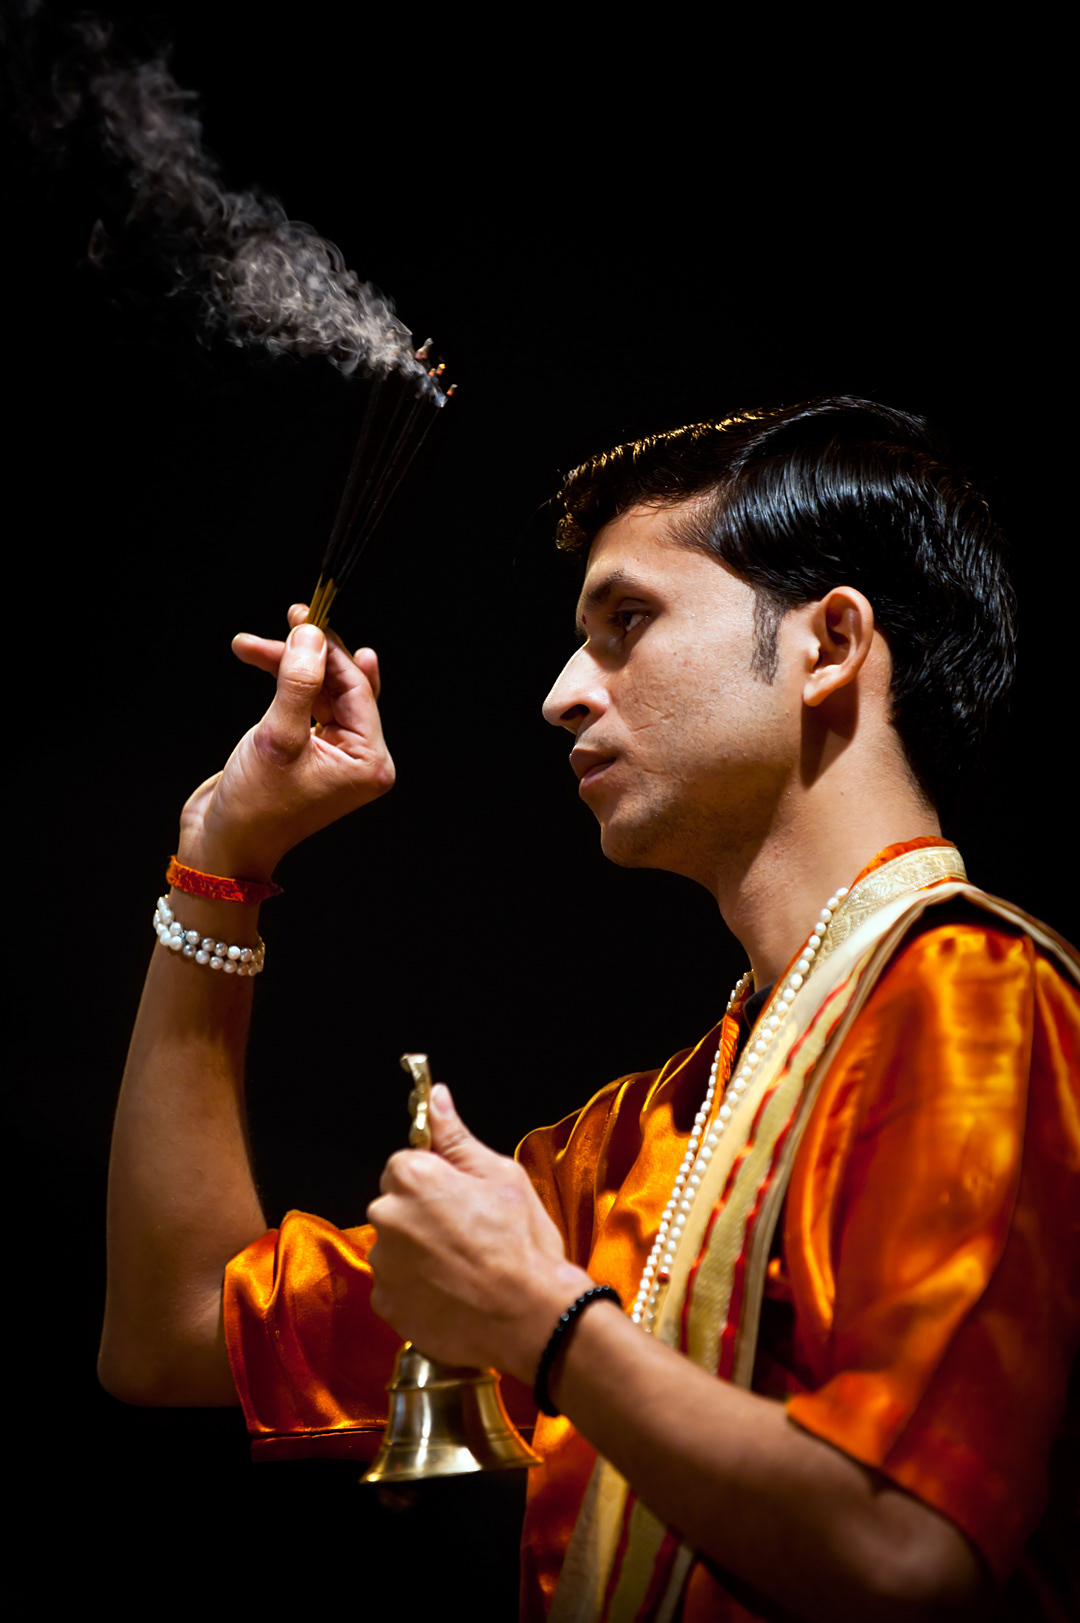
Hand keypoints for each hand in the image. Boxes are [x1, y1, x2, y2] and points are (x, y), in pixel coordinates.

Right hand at [177, 604, 394, 878]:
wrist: (222, 847)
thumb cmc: (254, 806)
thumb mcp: (278, 737)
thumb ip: (297, 682)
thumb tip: (311, 634)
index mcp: (370, 762)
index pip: (357, 688)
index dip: (329, 650)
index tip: (302, 618)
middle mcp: (358, 758)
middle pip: (341, 686)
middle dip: (308, 654)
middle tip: (287, 618)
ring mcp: (333, 756)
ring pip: (318, 692)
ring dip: (286, 666)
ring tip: (250, 645)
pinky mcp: (306, 752)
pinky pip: (303, 706)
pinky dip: (281, 685)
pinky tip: (261, 662)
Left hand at [366, 1086, 593, 1380]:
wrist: (530, 1317)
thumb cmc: (521, 1241)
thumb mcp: (499, 1175)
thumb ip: (456, 1137)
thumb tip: (435, 1097)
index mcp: (412, 1178)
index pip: (404, 1164)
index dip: (435, 1180)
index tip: (461, 1199)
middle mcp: (386, 1216)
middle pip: (395, 1205)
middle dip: (422, 1215)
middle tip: (467, 1234)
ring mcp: (383, 1264)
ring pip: (394, 1246)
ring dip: (417, 1252)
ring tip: (462, 1268)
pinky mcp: (386, 1304)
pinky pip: (395, 1285)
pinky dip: (415, 1289)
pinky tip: (450, 1294)